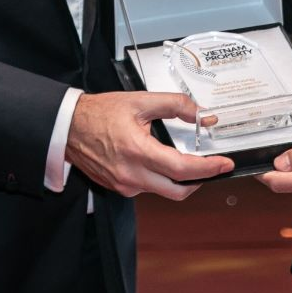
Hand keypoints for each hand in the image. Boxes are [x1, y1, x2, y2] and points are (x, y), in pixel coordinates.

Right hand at [66, 92, 234, 200]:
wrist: (68, 127)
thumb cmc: (99, 114)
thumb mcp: (140, 101)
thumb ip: (174, 104)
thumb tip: (199, 114)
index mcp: (138, 152)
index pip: (183, 169)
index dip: (208, 169)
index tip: (224, 165)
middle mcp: (132, 175)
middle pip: (178, 191)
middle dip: (200, 181)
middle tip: (212, 167)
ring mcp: (125, 185)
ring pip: (163, 191)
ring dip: (178, 179)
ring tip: (183, 160)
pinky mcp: (119, 188)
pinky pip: (147, 188)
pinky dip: (159, 178)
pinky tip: (157, 162)